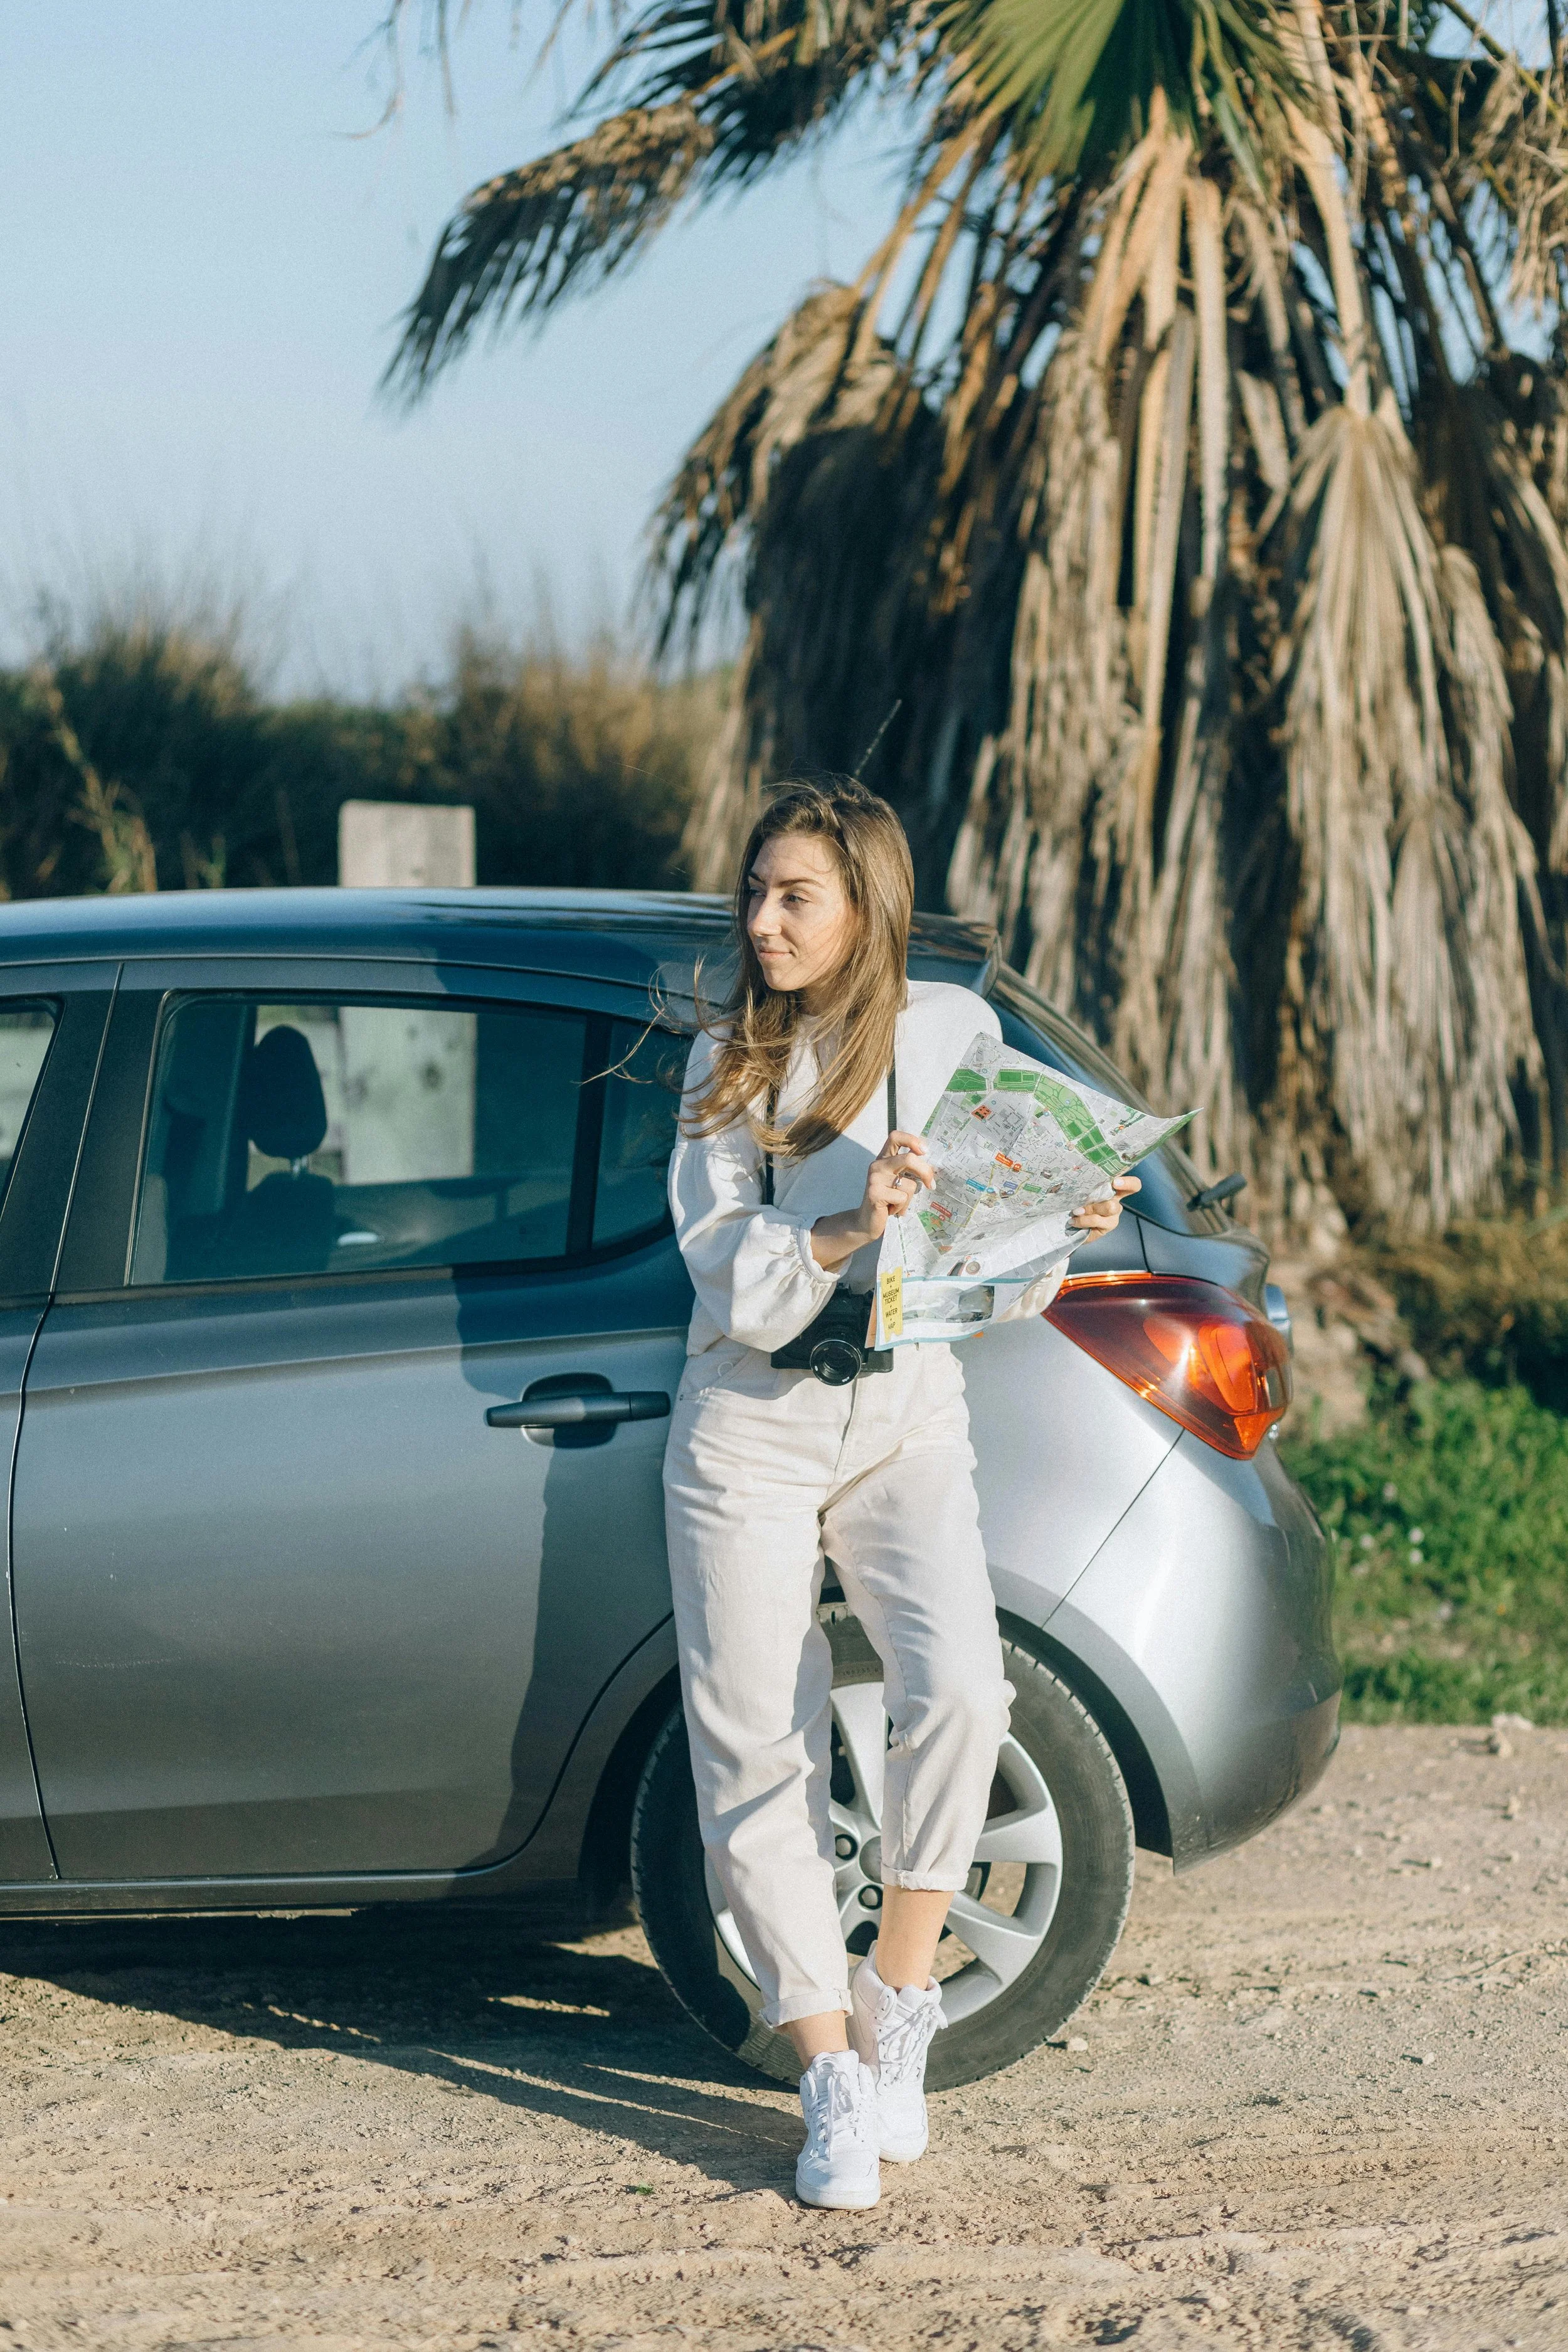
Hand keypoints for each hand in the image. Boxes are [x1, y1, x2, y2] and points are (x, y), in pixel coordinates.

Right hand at [809, 1130, 934, 1271]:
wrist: (867, 1222)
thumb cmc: (888, 1200)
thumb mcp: (898, 1180)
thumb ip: (909, 1169)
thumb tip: (932, 1166)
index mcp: (883, 1158)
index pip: (895, 1137)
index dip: (912, 1140)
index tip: (924, 1151)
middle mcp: (877, 1165)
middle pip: (909, 1159)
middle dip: (926, 1172)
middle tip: (931, 1185)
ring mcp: (874, 1179)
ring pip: (909, 1184)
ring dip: (909, 1199)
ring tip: (897, 1204)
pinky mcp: (874, 1194)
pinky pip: (902, 1198)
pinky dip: (902, 1207)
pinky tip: (891, 1210)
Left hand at [1069, 1173, 1140, 1236]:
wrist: (1074, 1223)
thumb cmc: (1079, 1202)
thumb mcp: (1083, 1191)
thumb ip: (1085, 1186)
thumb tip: (1078, 1178)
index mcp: (1114, 1190)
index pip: (1133, 1185)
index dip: (1128, 1183)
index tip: (1115, 1182)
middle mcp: (1116, 1203)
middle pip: (1115, 1203)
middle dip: (1097, 1203)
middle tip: (1084, 1200)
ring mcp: (1113, 1216)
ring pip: (1107, 1210)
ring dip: (1089, 1210)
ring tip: (1075, 1212)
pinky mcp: (1108, 1227)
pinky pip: (1096, 1221)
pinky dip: (1083, 1220)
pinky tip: (1074, 1221)